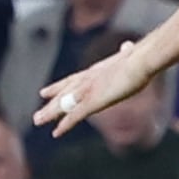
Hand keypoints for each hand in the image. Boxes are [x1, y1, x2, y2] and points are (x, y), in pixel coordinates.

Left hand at [36, 43, 160, 136]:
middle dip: (51, 104)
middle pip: (64, 93)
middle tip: (37, 115)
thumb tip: (128, 46)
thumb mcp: (131, 56)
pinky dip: (65, 125)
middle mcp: (87, 79)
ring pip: (64, 105)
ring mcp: (88, 90)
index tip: (44, 92)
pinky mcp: (93, 101)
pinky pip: (75, 116)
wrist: (141, 61)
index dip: (58, 87)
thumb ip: (127, 54)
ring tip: (37, 121)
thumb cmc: (141, 58)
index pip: (72, 80)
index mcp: (96, 70)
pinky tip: (56, 132)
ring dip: (51, 114)